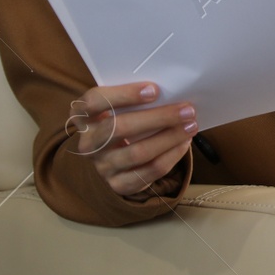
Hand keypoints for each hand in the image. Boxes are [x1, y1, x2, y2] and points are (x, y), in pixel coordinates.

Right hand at [67, 82, 197, 198]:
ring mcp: (102, 166)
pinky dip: (171, 156)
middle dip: (158, 117)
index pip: (94, 102)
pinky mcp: (119, 184)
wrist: (113, 158)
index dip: (123, 95)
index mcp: (83, 117)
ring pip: (138, 152)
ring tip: (191, 125)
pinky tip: (184, 143)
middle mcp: (88, 143)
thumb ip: (135, 100)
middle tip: (187, 109)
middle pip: (119, 128)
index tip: (154, 90)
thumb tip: (172, 90)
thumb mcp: (119, 109)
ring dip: (169, 138)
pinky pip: (149, 171)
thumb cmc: (122, 121)